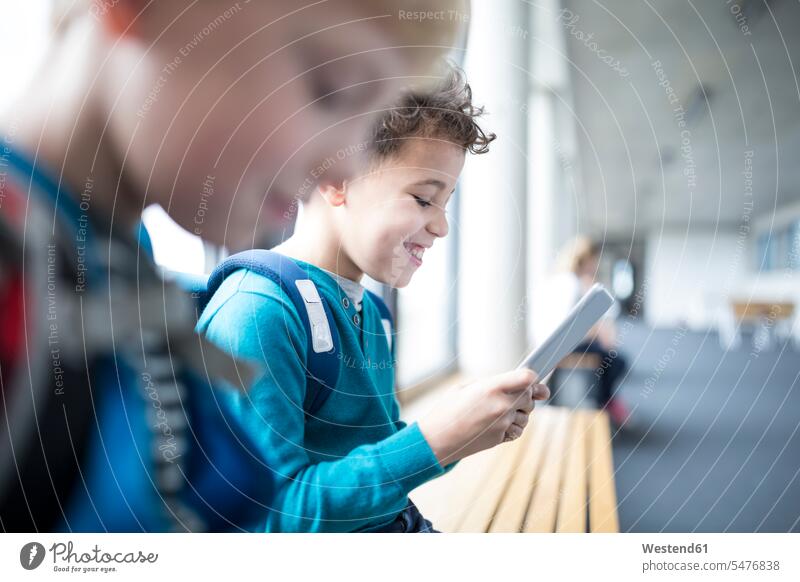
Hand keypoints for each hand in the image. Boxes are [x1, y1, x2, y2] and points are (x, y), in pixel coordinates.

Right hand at [417, 369, 549, 465]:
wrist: (436, 439)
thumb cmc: (448, 410)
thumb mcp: (466, 388)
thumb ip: (492, 384)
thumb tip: (512, 384)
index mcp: (492, 387)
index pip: (527, 378)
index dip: (533, 377)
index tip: (533, 379)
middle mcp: (501, 405)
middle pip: (529, 396)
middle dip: (527, 395)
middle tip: (517, 394)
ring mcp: (503, 424)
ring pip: (526, 416)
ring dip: (520, 412)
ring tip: (502, 410)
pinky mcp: (501, 438)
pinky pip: (518, 430)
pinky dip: (514, 427)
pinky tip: (501, 423)